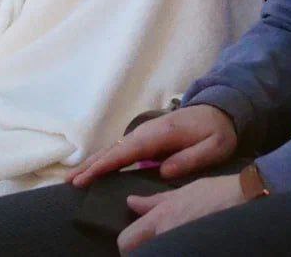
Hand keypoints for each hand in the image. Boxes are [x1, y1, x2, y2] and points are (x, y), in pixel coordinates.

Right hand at [67, 105, 236, 187]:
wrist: (221, 109)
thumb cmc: (218, 131)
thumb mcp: (215, 146)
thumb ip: (190, 158)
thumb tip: (163, 172)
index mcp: (161, 133)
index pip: (127, 152)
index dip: (106, 165)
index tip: (87, 177)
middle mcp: (148, 131)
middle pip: (114, 149)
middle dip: (91, 164)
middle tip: (70, 181)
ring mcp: (146, 132)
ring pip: (115, 148)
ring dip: (94, 162)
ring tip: (74, 178)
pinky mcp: (147, 137)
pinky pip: (122, 149)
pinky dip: (105, 158)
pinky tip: (95, 168)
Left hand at [118, 174, 243, 252]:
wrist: (248, 200)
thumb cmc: (216, 192)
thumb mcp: (183, 191)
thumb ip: (155, 201)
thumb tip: (131, 202)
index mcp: (161, 218)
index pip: (126, 241)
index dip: (129, 245)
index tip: (138, 244)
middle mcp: (166, 236)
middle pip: (140, 255)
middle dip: (146, 252)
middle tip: (159, 246)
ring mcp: (183, 247)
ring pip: (162, 254)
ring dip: (166, 251)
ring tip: (178, 246)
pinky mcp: (197, 252)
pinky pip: (181, 254)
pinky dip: (182, 253)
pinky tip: (191, 248)